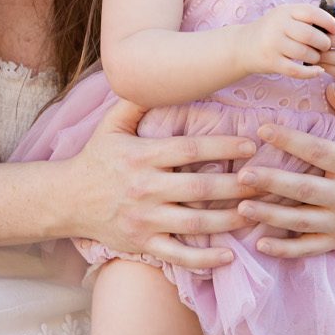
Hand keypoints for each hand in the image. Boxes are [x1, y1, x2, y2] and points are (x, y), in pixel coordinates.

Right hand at [68, 99, 256, 271]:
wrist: (66, 200)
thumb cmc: (95, 159)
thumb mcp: (110, 125)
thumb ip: (137, 101)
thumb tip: (161, 76)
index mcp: (142, 156)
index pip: (190, 149)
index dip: (223, 145)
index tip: (252, 145)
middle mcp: (145, 188)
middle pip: (200, 186)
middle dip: (237, 185)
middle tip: (268, 181)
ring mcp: (145, 219)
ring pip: (196, 222)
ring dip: (231, 220)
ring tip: (258, 214)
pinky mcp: (143, 243)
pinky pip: (179, 254)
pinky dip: (204, 259)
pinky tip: (230, 255)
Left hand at [234, 85, 334, 257]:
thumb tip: (327, 88)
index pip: (319, 152)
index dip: (290, 140)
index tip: (262, 128)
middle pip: (304, 190)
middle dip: (272, 182)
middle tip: (241, 174)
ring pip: (301, 223)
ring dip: (270, 216)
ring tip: (240, 207)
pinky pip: (310, 249)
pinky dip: (285, 251)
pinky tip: (260, 244)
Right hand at [246, 1, 334, 79]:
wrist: (242, 46)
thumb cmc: (272, 30)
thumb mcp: (284, 16)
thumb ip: (305, 17)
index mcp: (285, 11)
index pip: (312, 13)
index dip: (328, 21)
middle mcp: (278, 26)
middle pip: (310, 35)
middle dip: (323, 43)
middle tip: (326, 47)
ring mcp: (273, 45)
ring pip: (305, 53)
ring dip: (316, 58)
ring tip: (317, 57)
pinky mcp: (271, 62)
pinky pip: (297, 70)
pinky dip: (311, 73)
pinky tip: (318, 71)